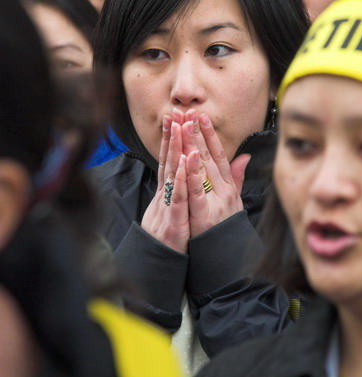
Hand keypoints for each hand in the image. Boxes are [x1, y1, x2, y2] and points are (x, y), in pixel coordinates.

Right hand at [141, 116, 189, 252]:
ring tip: (179, 129)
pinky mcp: (173, 221)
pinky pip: (177, 198)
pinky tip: (182, 165)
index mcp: (170, 190)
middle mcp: (166, 194)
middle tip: (174, 112)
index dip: (174, 137)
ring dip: (174, 151)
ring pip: (171, 174)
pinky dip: (180, 181)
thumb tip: (188, 166)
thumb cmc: (169, 233)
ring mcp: (168, 205)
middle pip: (169, 160)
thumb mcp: (179, 207)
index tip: (177, 115)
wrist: (158, 264)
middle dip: (172, 135)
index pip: (172, 158)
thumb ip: (186, 185)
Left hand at [183, 110, 250, 237]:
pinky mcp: (203, 215)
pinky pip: (196, 191)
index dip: (210, 134)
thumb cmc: (226, 229)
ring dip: (193, 145)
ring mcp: (215, 201)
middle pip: (209, 156)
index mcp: (227, 186)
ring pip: (202, 168)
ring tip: (185, 126)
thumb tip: (245, 156)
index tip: (201, 116)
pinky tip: (186, 157)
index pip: (219, 154)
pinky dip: (191, 174)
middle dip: (198, 133)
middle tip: (190, 112)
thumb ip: (237, 178)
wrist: (227, 256)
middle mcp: (223, 190)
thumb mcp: (235, 201)